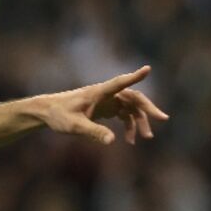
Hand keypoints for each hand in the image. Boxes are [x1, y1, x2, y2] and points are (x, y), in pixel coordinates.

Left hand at [38, 66, 169, 144]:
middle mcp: (105, 94)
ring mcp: (107, 100)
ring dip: (140, 121)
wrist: (47, 112)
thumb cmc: (58, 116)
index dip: (134, 76)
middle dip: (148, 108)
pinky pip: (124, 115)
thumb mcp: (75, 126)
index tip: (148, 69)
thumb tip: (112, 141)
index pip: (119, 83)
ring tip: (146, 137)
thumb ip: (93, 132)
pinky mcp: (105, 108)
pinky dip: (129, 126)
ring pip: (131, 107)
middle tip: (163, 119)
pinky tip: (130, 140)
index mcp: (98, 93)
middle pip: (133, 97)